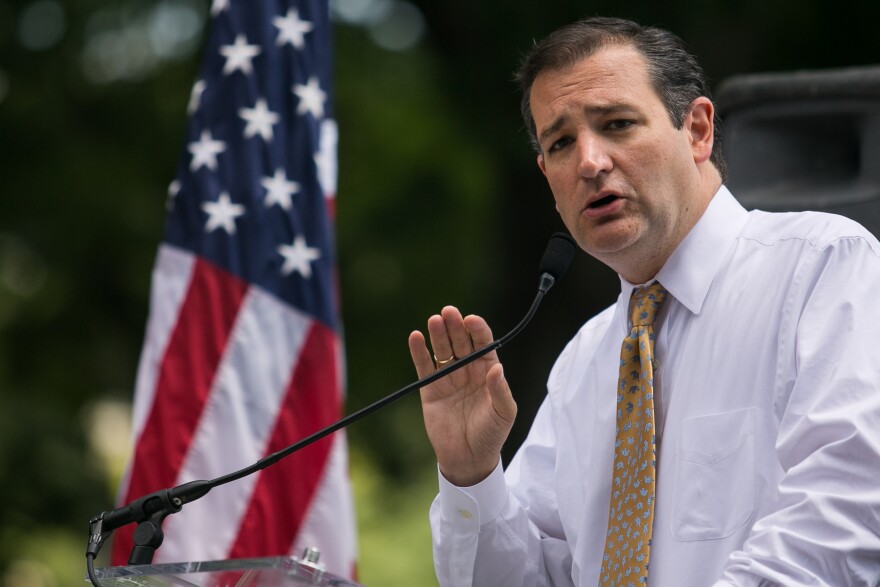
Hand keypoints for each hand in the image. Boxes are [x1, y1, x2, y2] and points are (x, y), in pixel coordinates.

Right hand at [408, 306, 516, 486]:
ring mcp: (448, 378)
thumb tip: (497, 368)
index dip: (477, 330)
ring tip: (434, 320)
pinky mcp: (430, 389)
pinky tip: (415, 337)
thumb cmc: (491, 435)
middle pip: (460, 341)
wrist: (468, 458)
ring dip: (438, 334)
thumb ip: (500, 391)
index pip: (483, 343)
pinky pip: (424, 366)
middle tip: (449, 312)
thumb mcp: (504, 413)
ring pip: (442, 350)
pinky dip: (419, 352)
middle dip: (455, 326)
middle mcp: (468, 370)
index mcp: (488, 371)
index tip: (471, 320)